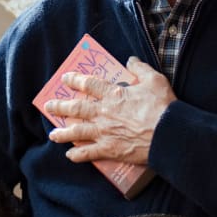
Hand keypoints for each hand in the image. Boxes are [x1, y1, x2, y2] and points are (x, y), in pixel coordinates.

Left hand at [45, 57, 175, 165]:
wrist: (168, 134)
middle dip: (61, 107)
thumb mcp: (154, 80)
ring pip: (77, 132)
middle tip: (49, 106)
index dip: (75, 80)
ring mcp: (104, 132)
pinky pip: (89, 153)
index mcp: (113, 94)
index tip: (66, 79)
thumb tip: (131, 60)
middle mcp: (104, 113)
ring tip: (53, 135)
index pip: (89, 84)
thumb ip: (140, 68)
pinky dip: (77, 155)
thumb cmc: (162, 106)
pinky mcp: (109, 150)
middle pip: (76, 108)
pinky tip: (69, 155)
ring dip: (63, 133)